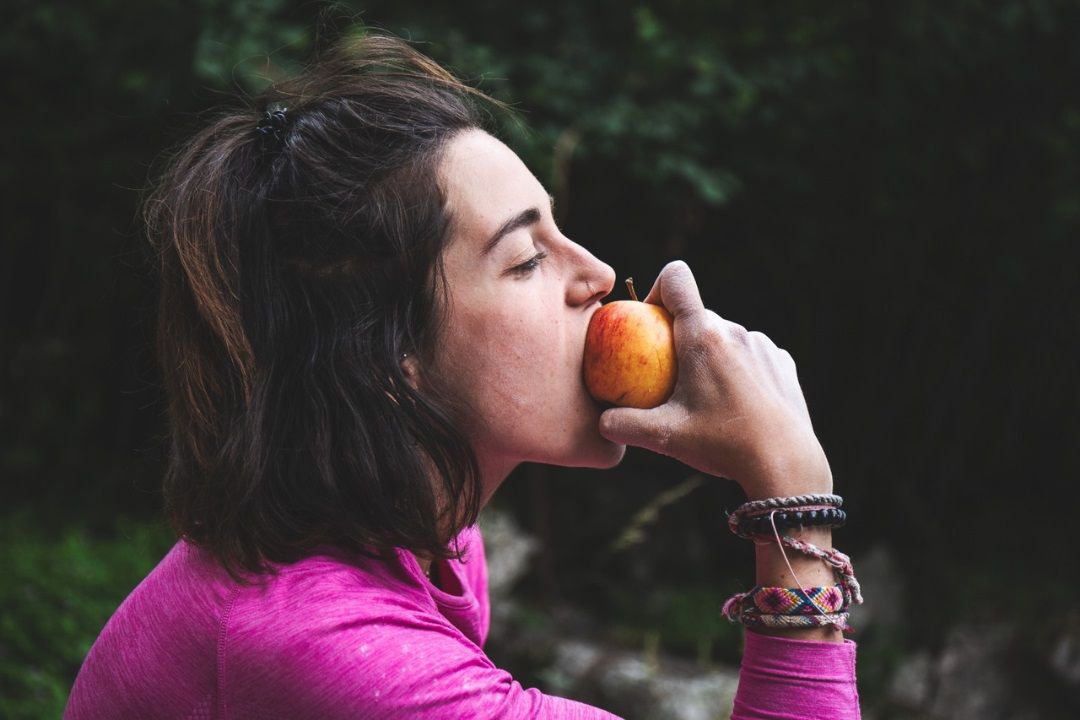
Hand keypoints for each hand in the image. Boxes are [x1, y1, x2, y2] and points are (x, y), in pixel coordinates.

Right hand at [598, 261, 831, 498]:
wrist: (785, 464)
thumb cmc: (722, 445)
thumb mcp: (665, 438)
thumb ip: (624, 425)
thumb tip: (602, 421)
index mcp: (702, 336)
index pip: (676, 278)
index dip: (656, 289)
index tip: (650, 325)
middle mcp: (735, 330)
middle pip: (697, 315)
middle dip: (679, 340)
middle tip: (674, 382)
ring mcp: (763, 344)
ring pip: (725, 337)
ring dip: (711, 356)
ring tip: (710, 400)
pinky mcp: (783, 362)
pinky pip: (750, 354)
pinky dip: (738, 370)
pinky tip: (738, 404)